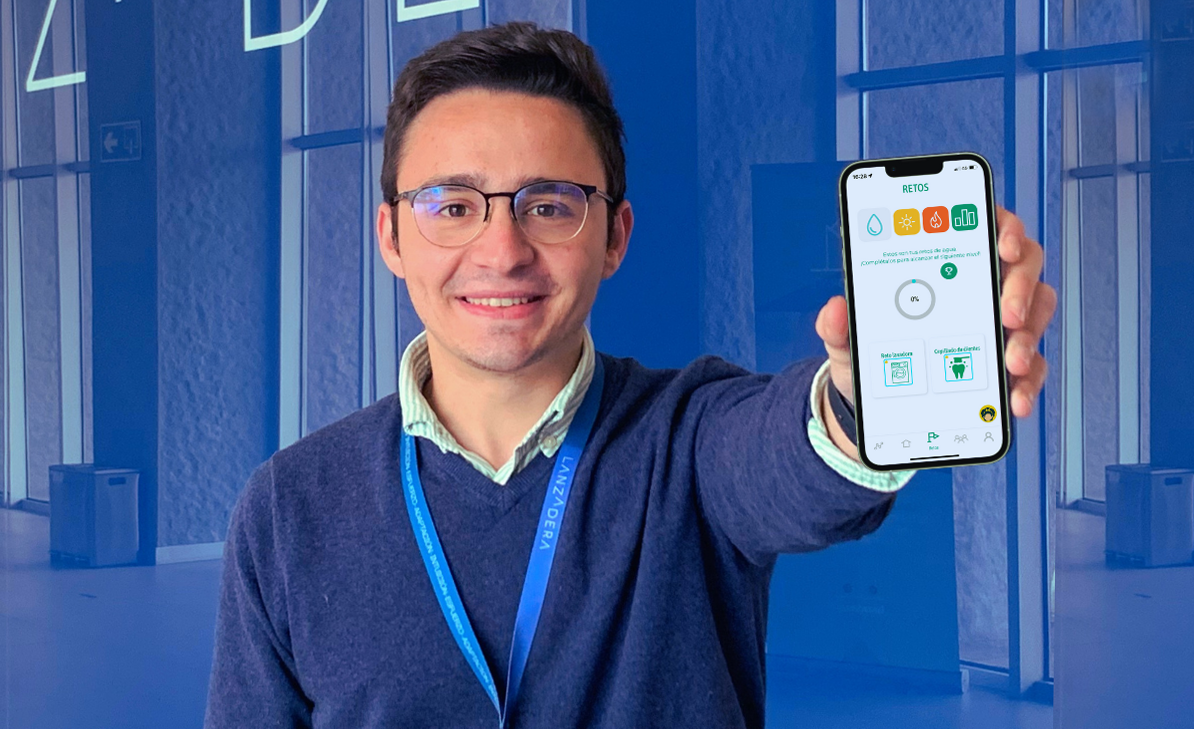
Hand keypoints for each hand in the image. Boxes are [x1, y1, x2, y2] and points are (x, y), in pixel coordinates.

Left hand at [814, 206, 1056, 421]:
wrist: (878, 403)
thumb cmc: (871, 354)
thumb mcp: (848, 340)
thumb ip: (837, 326)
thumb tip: (833, 309)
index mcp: (944, 263)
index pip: (985, 224)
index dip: (1003, 226)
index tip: (1002, 244)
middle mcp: (982, 285)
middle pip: (1023, 266)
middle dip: (1021, 287)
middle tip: (1007, 314)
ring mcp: (1001, 323)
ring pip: (1036, 313)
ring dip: (1029, 337)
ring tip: (1010, 361)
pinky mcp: (1009, 362)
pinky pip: (1033, 366)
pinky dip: (1027, 383)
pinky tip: (1014, 398)